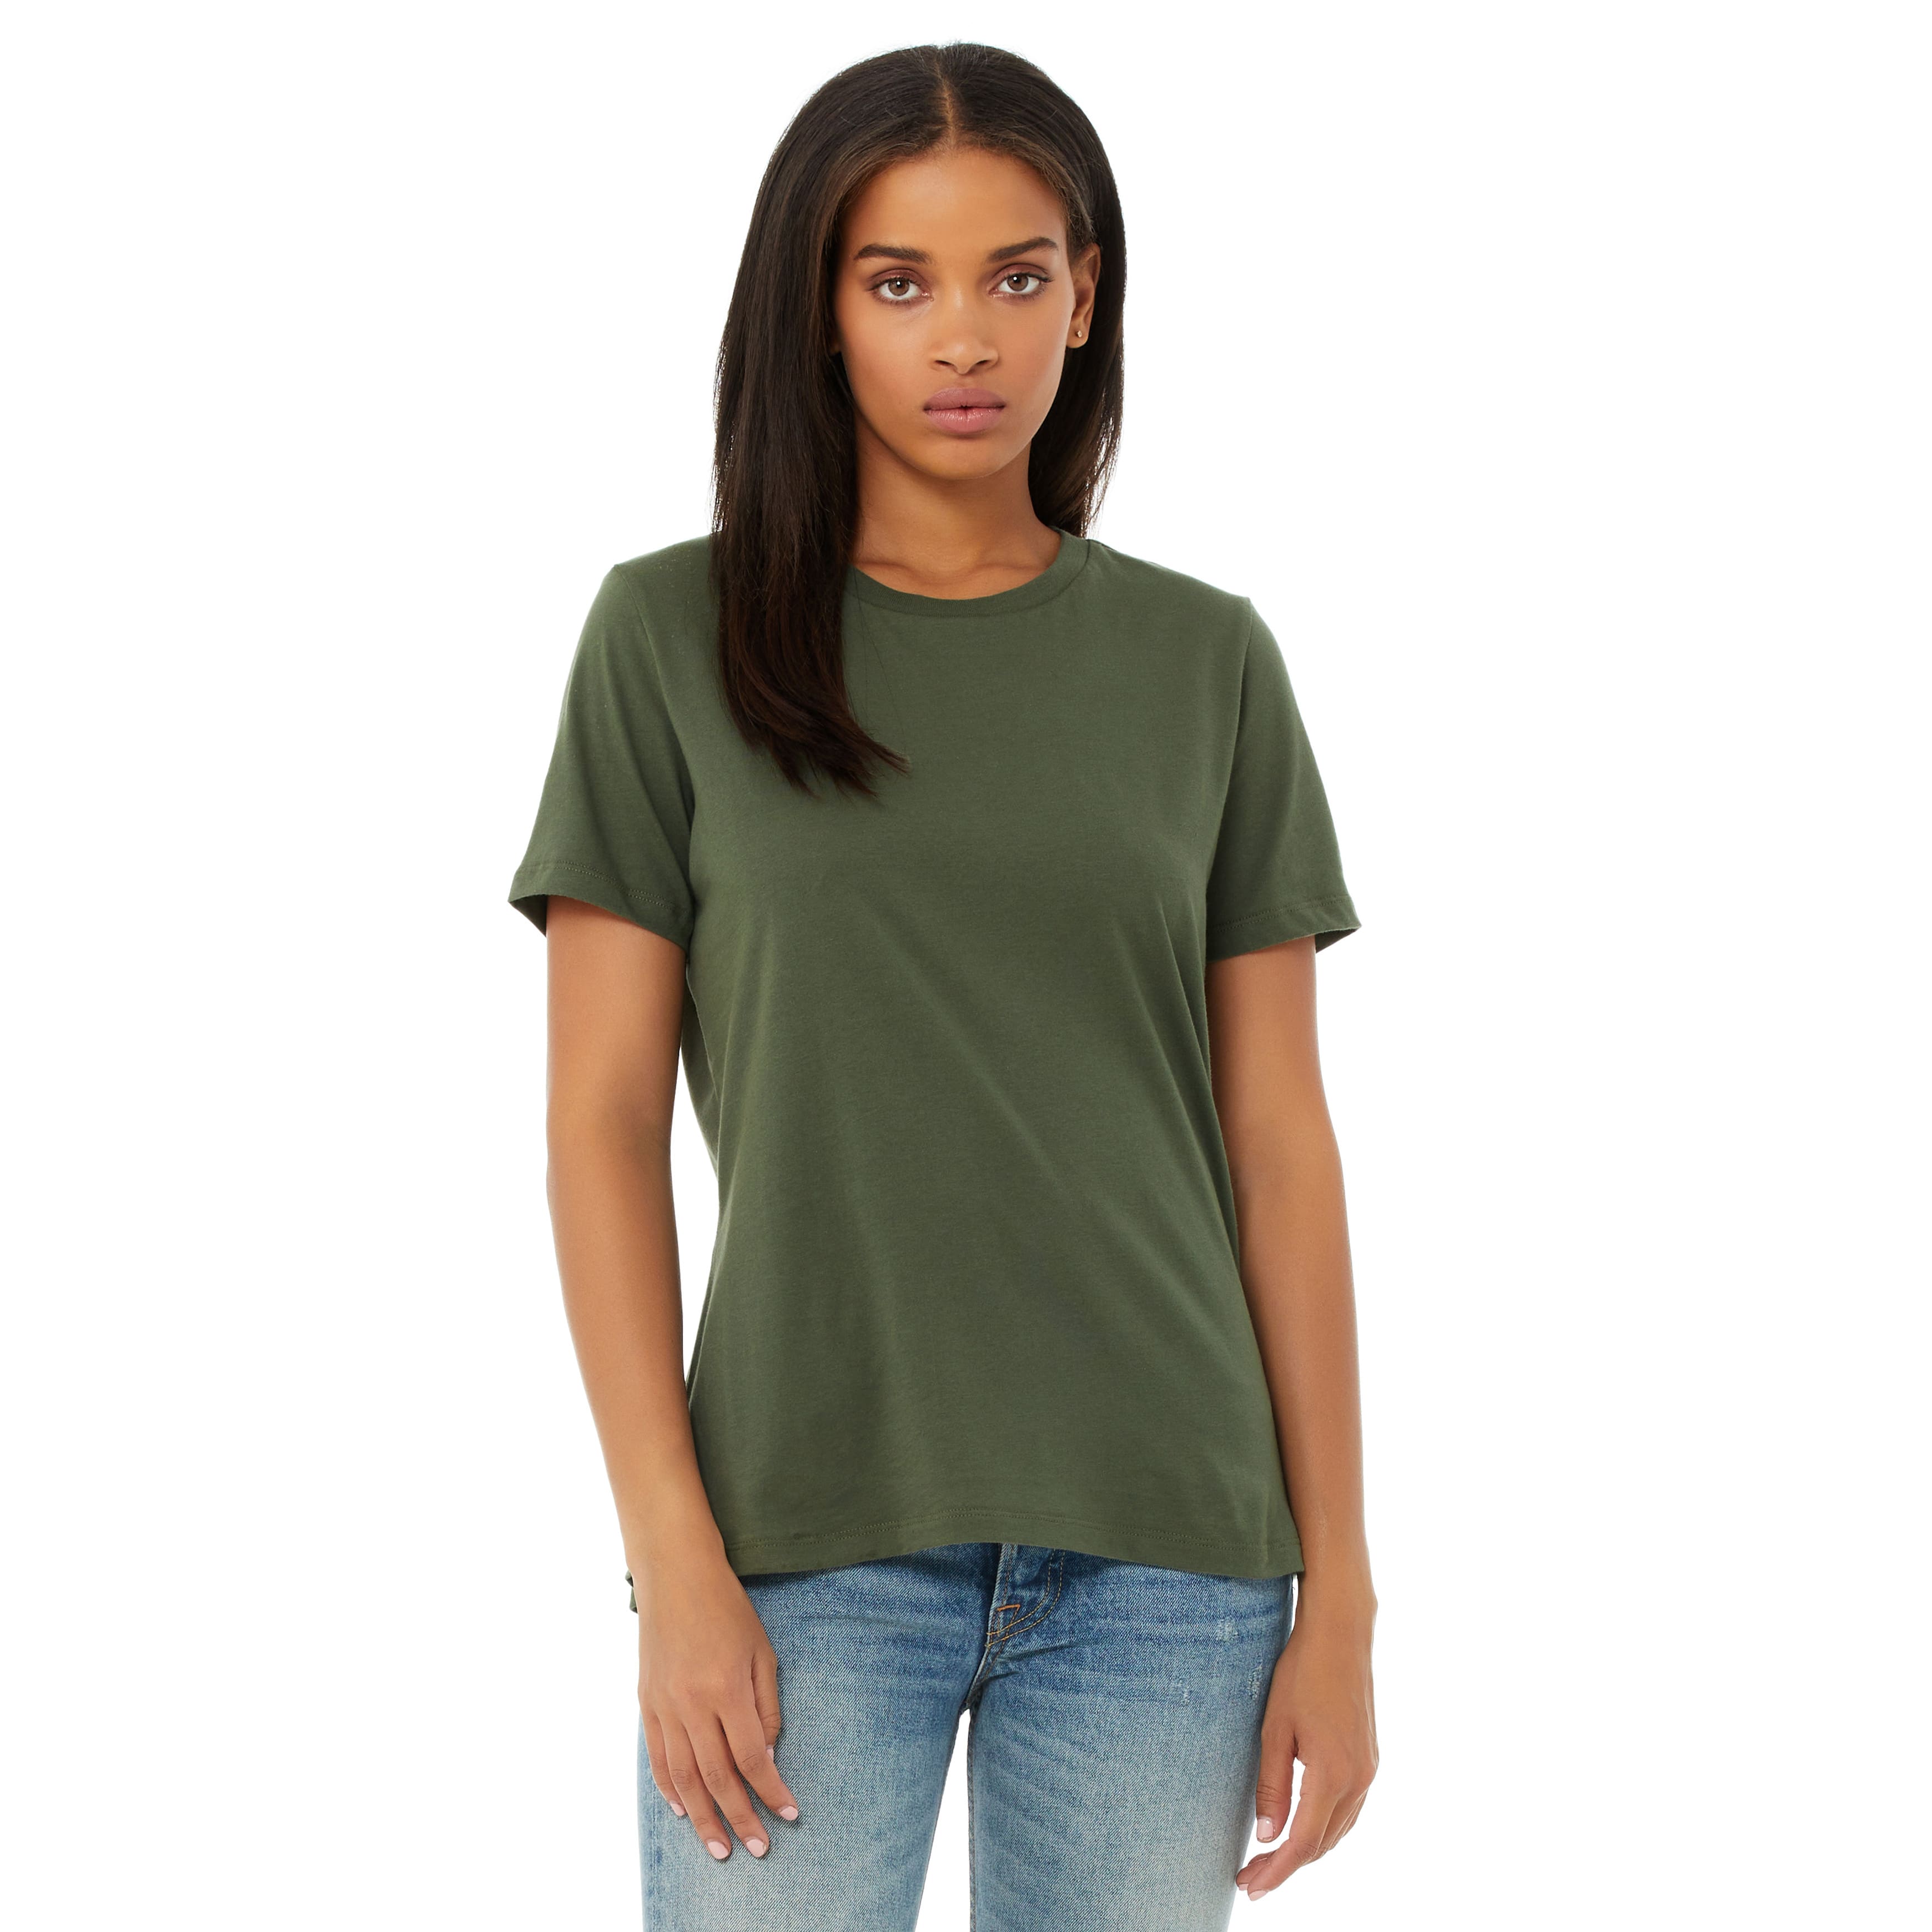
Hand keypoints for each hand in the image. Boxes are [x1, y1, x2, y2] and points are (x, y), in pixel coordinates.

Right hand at [636, 1541, 800, 1861]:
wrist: (676, 1575)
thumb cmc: (728, 1609)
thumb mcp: (762, 1651)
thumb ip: (766, 1707)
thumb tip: (767, 1757)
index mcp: (727, 1688)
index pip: (752, 1756)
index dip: (771, 1790)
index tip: (789, 1814)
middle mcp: (692, 1703)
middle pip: (717, 1776)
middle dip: (740, 1818)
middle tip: (757, 1849)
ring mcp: (664, 1705)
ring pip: (683, 1777)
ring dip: (702, 1818)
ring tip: (719, 1848)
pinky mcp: (646, 1703)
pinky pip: (657, 1757)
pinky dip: (669, 1789)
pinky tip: (683, 1810)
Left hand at [1236, 1583, 1377, 1902]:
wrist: (1341, 1635)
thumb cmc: (1302, 1674)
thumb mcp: (1275, 1728)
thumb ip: (1273, 1786)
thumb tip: (1268, 1837)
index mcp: (1333, 1774)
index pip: (1302, 1842)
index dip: (1275, 1870)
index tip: (1249, 1886)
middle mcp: (1358, 1780)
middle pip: (1322, 1844)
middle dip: (1286, 1866)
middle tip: (1250, 1878)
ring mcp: (1368, 1771)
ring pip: (1338, 1831)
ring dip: (1305, 1851)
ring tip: (1269, 1861)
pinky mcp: (1368, 1760)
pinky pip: (1348, 1811)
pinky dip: (1323, 1830)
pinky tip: (1301, 1830)